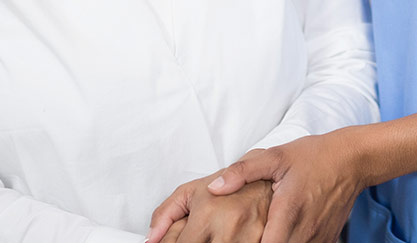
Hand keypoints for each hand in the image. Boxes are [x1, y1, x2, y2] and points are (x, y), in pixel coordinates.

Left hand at [148, 174, 271, 242]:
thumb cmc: (226, 187)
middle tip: (200, 238)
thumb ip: (165, 215)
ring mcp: (250, 236)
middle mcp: (229, 226)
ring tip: (211, 238)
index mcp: (208, 213)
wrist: (267, 180)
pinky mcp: (263, 241)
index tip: (181, 242)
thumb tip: (150, 240)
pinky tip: (226, 239)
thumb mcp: (190, 193)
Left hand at [153, 132, 364, 242]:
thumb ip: (242, 172)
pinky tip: (281, 235)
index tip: (236, 240)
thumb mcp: (274, 156)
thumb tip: (213, 188)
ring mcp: (318, 238)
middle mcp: (305, 231)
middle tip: (245, 237)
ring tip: (262, 235)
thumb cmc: (312, 156)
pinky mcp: (326, 240)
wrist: (351, 160)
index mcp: (288, 212)